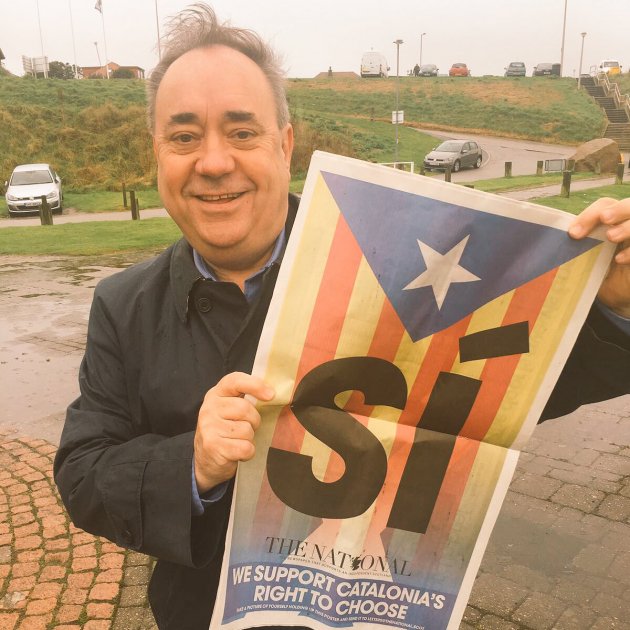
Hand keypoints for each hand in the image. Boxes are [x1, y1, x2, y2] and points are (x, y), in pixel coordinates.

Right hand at [193, 372, 274, 493]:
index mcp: (216, 394)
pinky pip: (245, 447)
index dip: (255, 385)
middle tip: (247, 427)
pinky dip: (247, 452)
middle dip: (254, 421)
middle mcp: (209, 408)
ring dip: (249, 438)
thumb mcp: (231, 409)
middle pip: (245, 408)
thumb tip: (273, 394)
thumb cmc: (226, 430)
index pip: (235, 381)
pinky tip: (237, 452)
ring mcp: (209, 427)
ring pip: (246, 430)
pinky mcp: (213, 446)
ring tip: (238, 440)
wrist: (207, 459)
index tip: (271, 394)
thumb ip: (247, 398)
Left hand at [569, 196, 629, 317]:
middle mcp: (627, 224)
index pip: (605, 206)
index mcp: (613, 220)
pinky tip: (619, 259)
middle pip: (629, 204)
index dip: (590, 214)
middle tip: (605, 219)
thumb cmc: (598, 271)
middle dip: (617, 210)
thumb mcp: (585, 257)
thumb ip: (578, 245)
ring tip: (611, 237)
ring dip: (626, 227)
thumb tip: (553, 242)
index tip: (574, 233)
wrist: (616, 293)